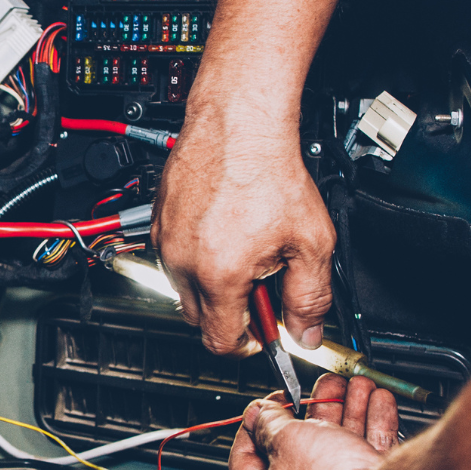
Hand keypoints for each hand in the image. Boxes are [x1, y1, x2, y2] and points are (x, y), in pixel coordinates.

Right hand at [151, 103, 336, 355]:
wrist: (238, 125)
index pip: (220, 340)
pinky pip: (173, 258)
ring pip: (184, 288)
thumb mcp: (311, 241)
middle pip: (199, 318)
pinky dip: (196, 257)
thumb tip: (307, 332)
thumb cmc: (269, 171)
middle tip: (260, 284)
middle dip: (230, 312)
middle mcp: (182, 264)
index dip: (247, 343)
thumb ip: (311, 297)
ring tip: (243, 249)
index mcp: (219, 276)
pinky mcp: (159, 224)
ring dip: (211, 283)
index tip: (261, 334)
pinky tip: (223, 230)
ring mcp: (166, 243)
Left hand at [229, 373, 397, 469]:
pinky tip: (379, 401)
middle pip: (302, 451)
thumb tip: (259, 414)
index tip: (261, 409)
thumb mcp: (285, 441)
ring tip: (355, 386)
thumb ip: (269, 424)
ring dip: (349, 410)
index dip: (252, 429)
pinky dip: (375, 425)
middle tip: (320, 389)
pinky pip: (371, 455)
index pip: (246, 463)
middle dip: (315, 412)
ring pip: (341, 448)